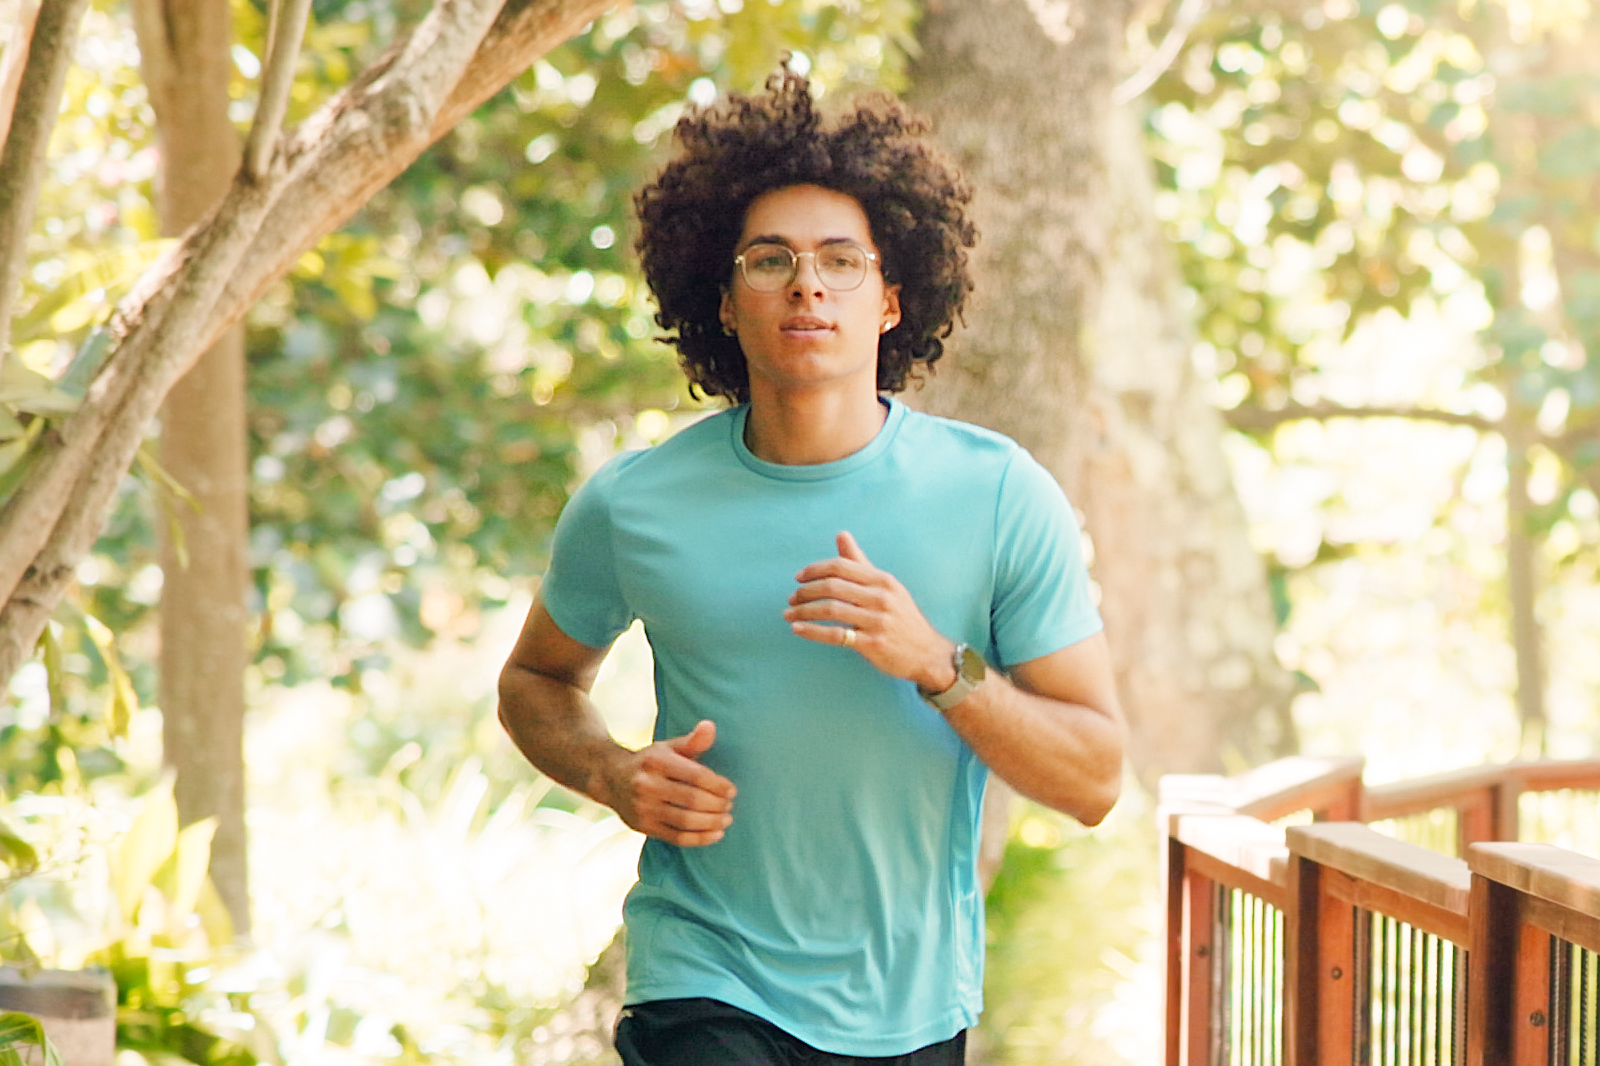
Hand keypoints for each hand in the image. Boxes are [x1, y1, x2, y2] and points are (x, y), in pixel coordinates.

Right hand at [600, 720, 735, 846]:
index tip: (732, 790)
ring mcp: (643, 808)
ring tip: (726, 819)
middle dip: (717, 805)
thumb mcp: (668, 748)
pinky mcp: (643, 826)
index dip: (718, 785)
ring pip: (685, 821)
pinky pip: (676, 837)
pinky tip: (716, 834)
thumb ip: (692, 741)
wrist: (611, 779)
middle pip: (692, 799)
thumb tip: (710, 726)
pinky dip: (699, 839)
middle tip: (729, 806)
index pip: (695, 775)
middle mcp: (647, 784)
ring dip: (711, 823)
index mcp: (656, 761)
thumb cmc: (650, 762)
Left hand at [786, 531, 957, 691]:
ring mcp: (877, 621)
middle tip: (791, 598)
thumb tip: (841, 535)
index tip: (799, 577)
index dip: (815, 570)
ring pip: (830, 610)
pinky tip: (797, 629)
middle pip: (832, 587)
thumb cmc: (902, 618)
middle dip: (806, 591)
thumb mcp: (887, 586)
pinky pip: (835, 635)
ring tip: (788, 613)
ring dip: (803, 611)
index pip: (841, 566)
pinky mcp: (872, 643)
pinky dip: (812, 631)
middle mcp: (881, 597)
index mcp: (882, 580)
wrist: (928, 653)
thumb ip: (861, 562)